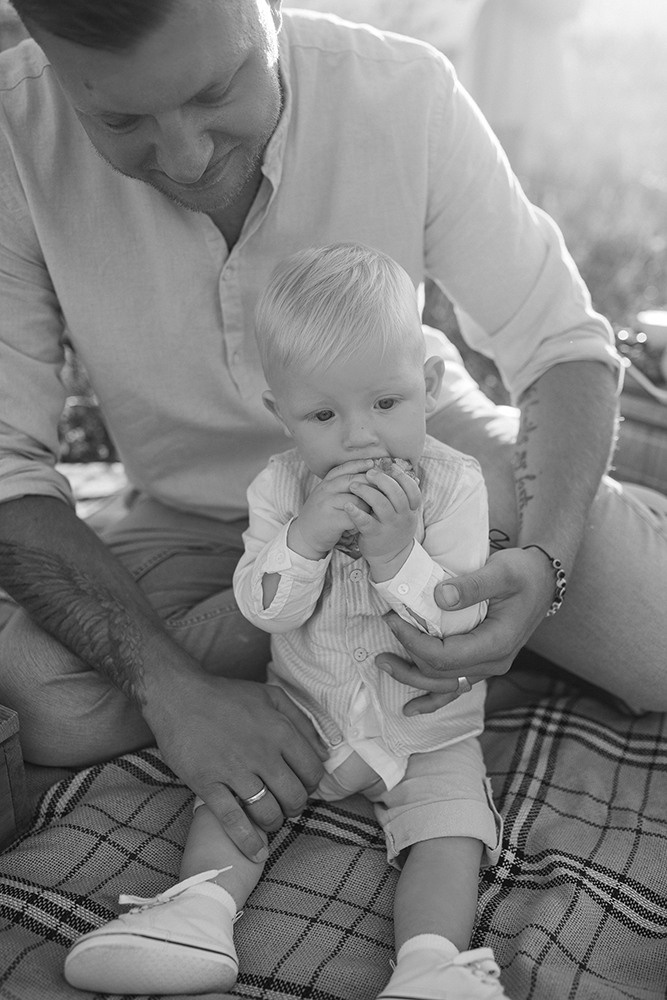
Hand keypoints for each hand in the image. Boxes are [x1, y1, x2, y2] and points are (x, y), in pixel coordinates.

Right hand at [144, 668, 327, 861]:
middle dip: (294, 807)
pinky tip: (256, 853)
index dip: (310, 785)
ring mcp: (235, 771)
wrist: (178, 696)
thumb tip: (324, 750)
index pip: (312, 772)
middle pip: (294, 797)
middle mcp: (262, 753)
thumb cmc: (226, 695)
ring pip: (269, 812)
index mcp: (280, 731)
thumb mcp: (271, 696)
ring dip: (274, 823)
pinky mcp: (208, 784)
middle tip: (286, 805)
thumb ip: (301, 721)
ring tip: (269, 820)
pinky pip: (234, 821)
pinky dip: (248, 841)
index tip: (301, 786)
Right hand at [289, 459, 373, 557]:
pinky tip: (360, 524)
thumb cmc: (321, 514)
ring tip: (370, 512)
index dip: (360, 464)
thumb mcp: (327, 495)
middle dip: (370, 485)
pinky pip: (354, 517)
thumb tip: (366, 472)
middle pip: (354, 481)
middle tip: (382, 491)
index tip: (373, 464)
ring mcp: (327, 504)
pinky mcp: (331, 520)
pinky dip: (360, 521)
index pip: (345, 468)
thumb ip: (341, 485)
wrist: (304, 536)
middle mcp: (325, 490)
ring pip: (357, 500)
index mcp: (326, 483)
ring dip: (367, 507)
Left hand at [345, 464, 420, 579]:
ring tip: (353, 485)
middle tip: (368, 473)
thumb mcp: (403, 512)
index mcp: (411, 509)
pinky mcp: (375, 535)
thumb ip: (400, 493)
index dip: (400, 476)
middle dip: (381, 480)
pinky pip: (366, 521)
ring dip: (366, 491)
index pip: (412, 488)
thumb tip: (394, 467)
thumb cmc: (393, 527)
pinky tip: (347, 504)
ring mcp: (390, 526)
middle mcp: (404, 517)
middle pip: (396, 493)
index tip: (388, 467)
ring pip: (381, 504)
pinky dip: (356, 512)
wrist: (390, 556)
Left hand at [376, 547, 555, 713]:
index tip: (393, 619)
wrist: (542, 581)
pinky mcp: (481, 663)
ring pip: (442, 685)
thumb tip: (440, 597)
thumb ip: (473, 585)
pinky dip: (432, 699)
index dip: (413, 642)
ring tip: (383, 663)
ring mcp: (488, 667)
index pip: (444, 656)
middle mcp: (493, 663)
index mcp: (496, 644)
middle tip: (383, 629)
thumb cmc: (524, 573)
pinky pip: (453, 688)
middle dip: (406, 658)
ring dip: (412, 677)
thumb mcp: (502, 571)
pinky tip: (411, 709)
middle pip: (439, 674)